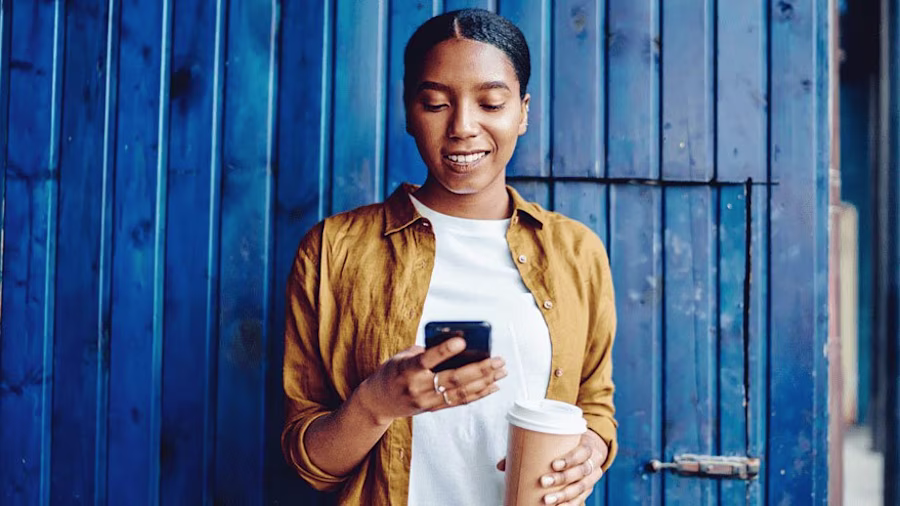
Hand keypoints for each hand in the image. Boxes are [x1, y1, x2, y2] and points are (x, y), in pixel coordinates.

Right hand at [357, 337, 506, 424]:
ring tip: (501, 371)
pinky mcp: (432, 409)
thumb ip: (426, 350)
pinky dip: (479, 394)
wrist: (378, 401)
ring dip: (485, 382)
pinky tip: (493, 385)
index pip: (426, 359)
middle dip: (479, 369)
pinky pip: (459, 402)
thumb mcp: (402, 356)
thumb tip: (459, 344)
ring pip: (460, 393)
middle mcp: (417, 388)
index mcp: (406, 369)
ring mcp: (426, 401)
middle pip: (452, 379)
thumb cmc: (393, 370)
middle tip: (498, 359)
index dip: (444, 350)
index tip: (462, 341)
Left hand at [495, 430, 607, 505]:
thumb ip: (530, 450)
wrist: (589, 450)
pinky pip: (581, 500)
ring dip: (564, 496)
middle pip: (580, 472)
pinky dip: (570, 505)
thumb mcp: (556, 442)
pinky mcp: (587, 490)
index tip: (554, 464)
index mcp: (586, 447)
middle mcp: (592, 464)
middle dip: (561, 479)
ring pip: (581, 488)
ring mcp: (591, 479)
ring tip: (547, 501)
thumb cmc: (566, 446)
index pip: (582, 452)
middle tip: (543, 482)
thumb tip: (501, 465)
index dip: (570, 459)